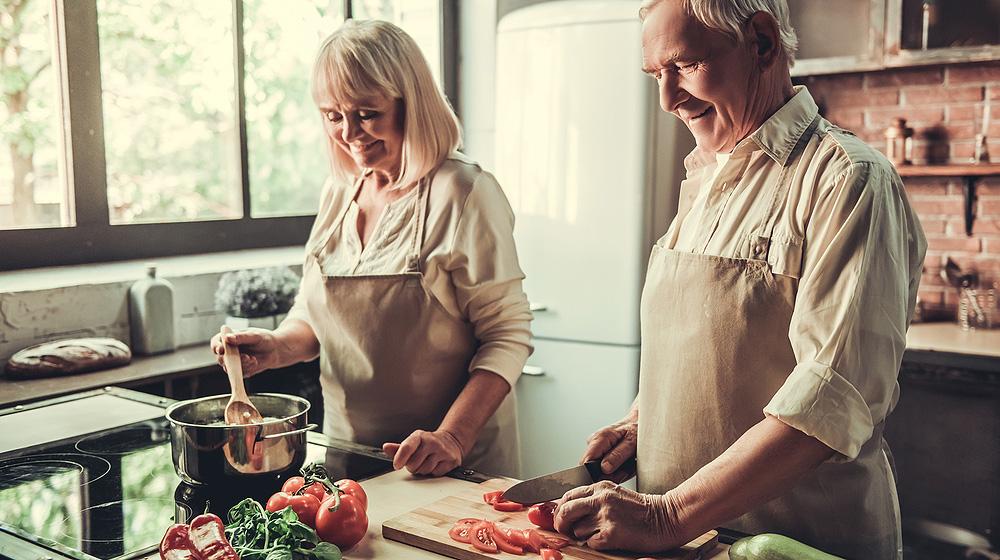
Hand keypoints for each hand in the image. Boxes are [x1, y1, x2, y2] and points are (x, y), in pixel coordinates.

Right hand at [210, 327, 280, 377]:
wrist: (276, 350)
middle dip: (232, 359)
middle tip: (246, 357)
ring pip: (229, 368)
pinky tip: (254, 362)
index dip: (216, 346)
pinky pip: (238, 374)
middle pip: (220, 358)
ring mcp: (233, 362)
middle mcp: (227, 351)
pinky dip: (247, 369)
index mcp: (227, 339)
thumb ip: (242, 337)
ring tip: (253, 359)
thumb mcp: (255, 336)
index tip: (221, 349)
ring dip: (241, 364)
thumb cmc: (265, 339)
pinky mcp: (240, 371)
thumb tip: (228, 338)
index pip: (216, 343)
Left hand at [382, 429, 463, 476]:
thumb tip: (386, 448)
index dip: (400, 458)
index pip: (407, 447)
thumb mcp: (413, 442)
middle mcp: (432, 441)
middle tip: (417, 461)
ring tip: (426, 462)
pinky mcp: (451, 460)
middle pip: (414, 464)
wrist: (451, 442)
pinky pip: (436, 473)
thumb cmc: (428, 444)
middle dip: (412, 466)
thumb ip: (398, 448)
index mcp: (419, 436)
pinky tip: (436, 464)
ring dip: (423, 470)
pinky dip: (434, 472)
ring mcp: (442, 450)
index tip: (397, 465)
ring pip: (424, 470)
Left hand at [554, 481, 682, 552]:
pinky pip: (591, 543)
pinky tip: (609, 540)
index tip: (561, 518)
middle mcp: (601, 499)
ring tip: (600, 534)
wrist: (667, 518)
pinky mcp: (611, 534)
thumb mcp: (615, 494)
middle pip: (565, 511)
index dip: (560, 509)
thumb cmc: (642, 510)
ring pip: (577, 530)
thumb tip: (570, 511)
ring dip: (584, 536)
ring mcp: (606, 516)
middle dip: (561, 523)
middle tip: (566, 531)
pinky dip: (596, 545)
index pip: (568, 496)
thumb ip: (594, 499)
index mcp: (601, 487)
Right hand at [581, 418, 637, 481]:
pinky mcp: (603, 452)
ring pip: (602, 471)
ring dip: (618, 472)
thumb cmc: (638, 428)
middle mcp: (595, 442)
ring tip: (630, 464)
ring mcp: (598, 447)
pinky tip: (628, 463)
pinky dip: (620, 469)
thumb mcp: (632, 442)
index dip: (596, 474)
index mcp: (599, 438)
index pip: (585, 463)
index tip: (613, 475)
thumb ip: (618, 455)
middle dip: (612, 474)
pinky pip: (608, 467)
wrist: (641, 420)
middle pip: (594, 470)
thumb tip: (604, 469)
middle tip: (628, 468)